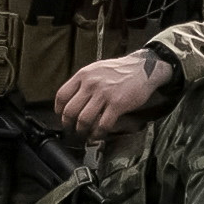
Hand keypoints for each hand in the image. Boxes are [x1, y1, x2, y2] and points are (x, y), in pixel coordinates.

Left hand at [51, 50, 168, 137]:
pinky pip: (102, 124)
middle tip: (71, 130)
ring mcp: (104, 94)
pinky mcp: (117, 104)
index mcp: (84, 74)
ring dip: (82, 131)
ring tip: (84, 134)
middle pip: (70, 110)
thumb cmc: (121, 71)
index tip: (61, 117)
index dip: (59, 110)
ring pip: (84, 119)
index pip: (62, 95)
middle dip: (68, 125)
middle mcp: (91, 83)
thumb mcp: (97, 69)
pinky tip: (98, 134)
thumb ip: (84, 82)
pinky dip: (98, 133)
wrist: (144, 68)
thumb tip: (72, 99)